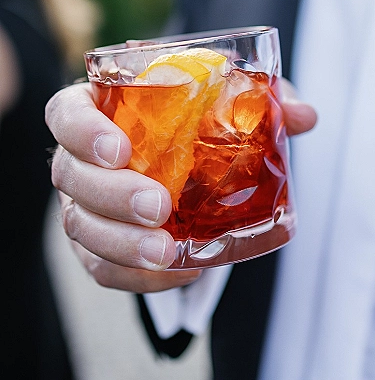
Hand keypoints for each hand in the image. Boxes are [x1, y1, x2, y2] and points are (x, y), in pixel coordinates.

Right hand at [46, 80, 316, 292]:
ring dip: (122, 243)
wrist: (189, 167)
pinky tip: (178, 270)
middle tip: (158, 206)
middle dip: (112, 195)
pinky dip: (138, 277)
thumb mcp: (229, 105)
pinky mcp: (99, 247)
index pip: (66, 115)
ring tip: (166, 250)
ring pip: (81, 229)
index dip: (83, 131)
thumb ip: (263, 102)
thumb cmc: (196, 124)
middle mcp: (81, 160)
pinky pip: (104, 269)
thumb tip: (303, 115)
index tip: (119, 148)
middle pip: (71, 177)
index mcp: (100, 111)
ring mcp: (84, 206)